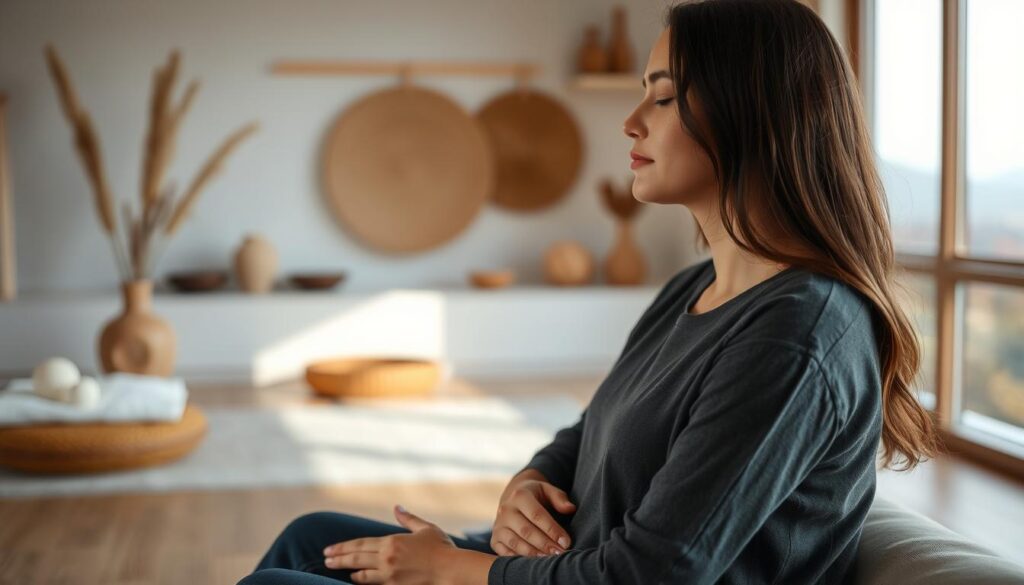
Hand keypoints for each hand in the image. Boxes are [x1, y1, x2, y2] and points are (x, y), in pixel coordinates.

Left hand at [323, 504, 456, 583]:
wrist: (452, 571)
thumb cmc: (441, 548)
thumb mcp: (425, 528)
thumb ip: (408, 518)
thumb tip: (397, 507)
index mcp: (392, 542)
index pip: (360, 545)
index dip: (343, 547)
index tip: (329, 549)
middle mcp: (387, 559)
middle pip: (356, 559)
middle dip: (338, 559)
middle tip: (325, 559)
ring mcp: (390, 576)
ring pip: (362, 574)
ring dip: (348, 571)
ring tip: (335, 568)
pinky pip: (373, 584)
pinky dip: (362, 581)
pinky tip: (356, 579)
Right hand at [491, 477, 575, 556]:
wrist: (513, 498)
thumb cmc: (536, 495)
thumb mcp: (547, 490)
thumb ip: (559, 498)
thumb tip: (570, 509)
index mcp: (520, 495)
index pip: (537, 515)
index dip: (552, 529)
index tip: (566, 541)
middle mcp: (506, 510)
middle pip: (526, 531)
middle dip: (544, 544)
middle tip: (560, 553)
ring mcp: (498, 525)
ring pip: (515, 542)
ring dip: (533, 553)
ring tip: (548, 559)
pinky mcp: (495, 538)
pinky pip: (504, 552)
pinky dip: (518, 559)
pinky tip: (532, 563)